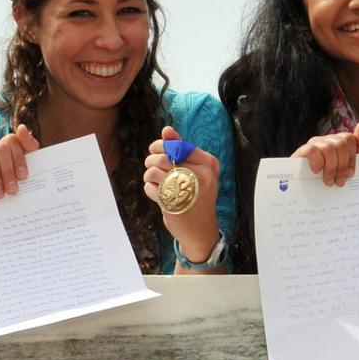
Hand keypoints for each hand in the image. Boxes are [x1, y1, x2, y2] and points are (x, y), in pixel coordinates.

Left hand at [143, 125, 221, 266]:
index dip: (162, 146)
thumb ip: (181, 149)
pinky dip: (150, 188)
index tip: (156, 150)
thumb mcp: (197, 171)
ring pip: (153, 170)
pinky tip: (158, 194)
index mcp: (209, 163)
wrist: (201, 230)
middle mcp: (201, 175)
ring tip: (155, 180)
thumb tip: (166, 130)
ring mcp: (187, 189)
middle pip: (164, 156)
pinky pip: (150, 186)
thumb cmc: (197, 195)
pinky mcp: (173, 203)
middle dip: (151, 160)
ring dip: (149, 175)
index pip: (178, 145)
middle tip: (151, 165)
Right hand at [292, 120, 358, 185]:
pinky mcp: (303, 151)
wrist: (308, 192)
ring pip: (329, 148)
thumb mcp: (351, 165)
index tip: (350, 174)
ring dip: (331, 168)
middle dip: (342, 166)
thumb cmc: (331, 177)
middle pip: (341, 144)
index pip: (350, 140)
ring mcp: (314, 144)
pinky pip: (313, 151)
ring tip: (329, 181)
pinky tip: (316, 172)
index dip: (352, 159)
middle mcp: (327, 140)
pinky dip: (317, 163)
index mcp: (339, 142)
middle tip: (339, 181)